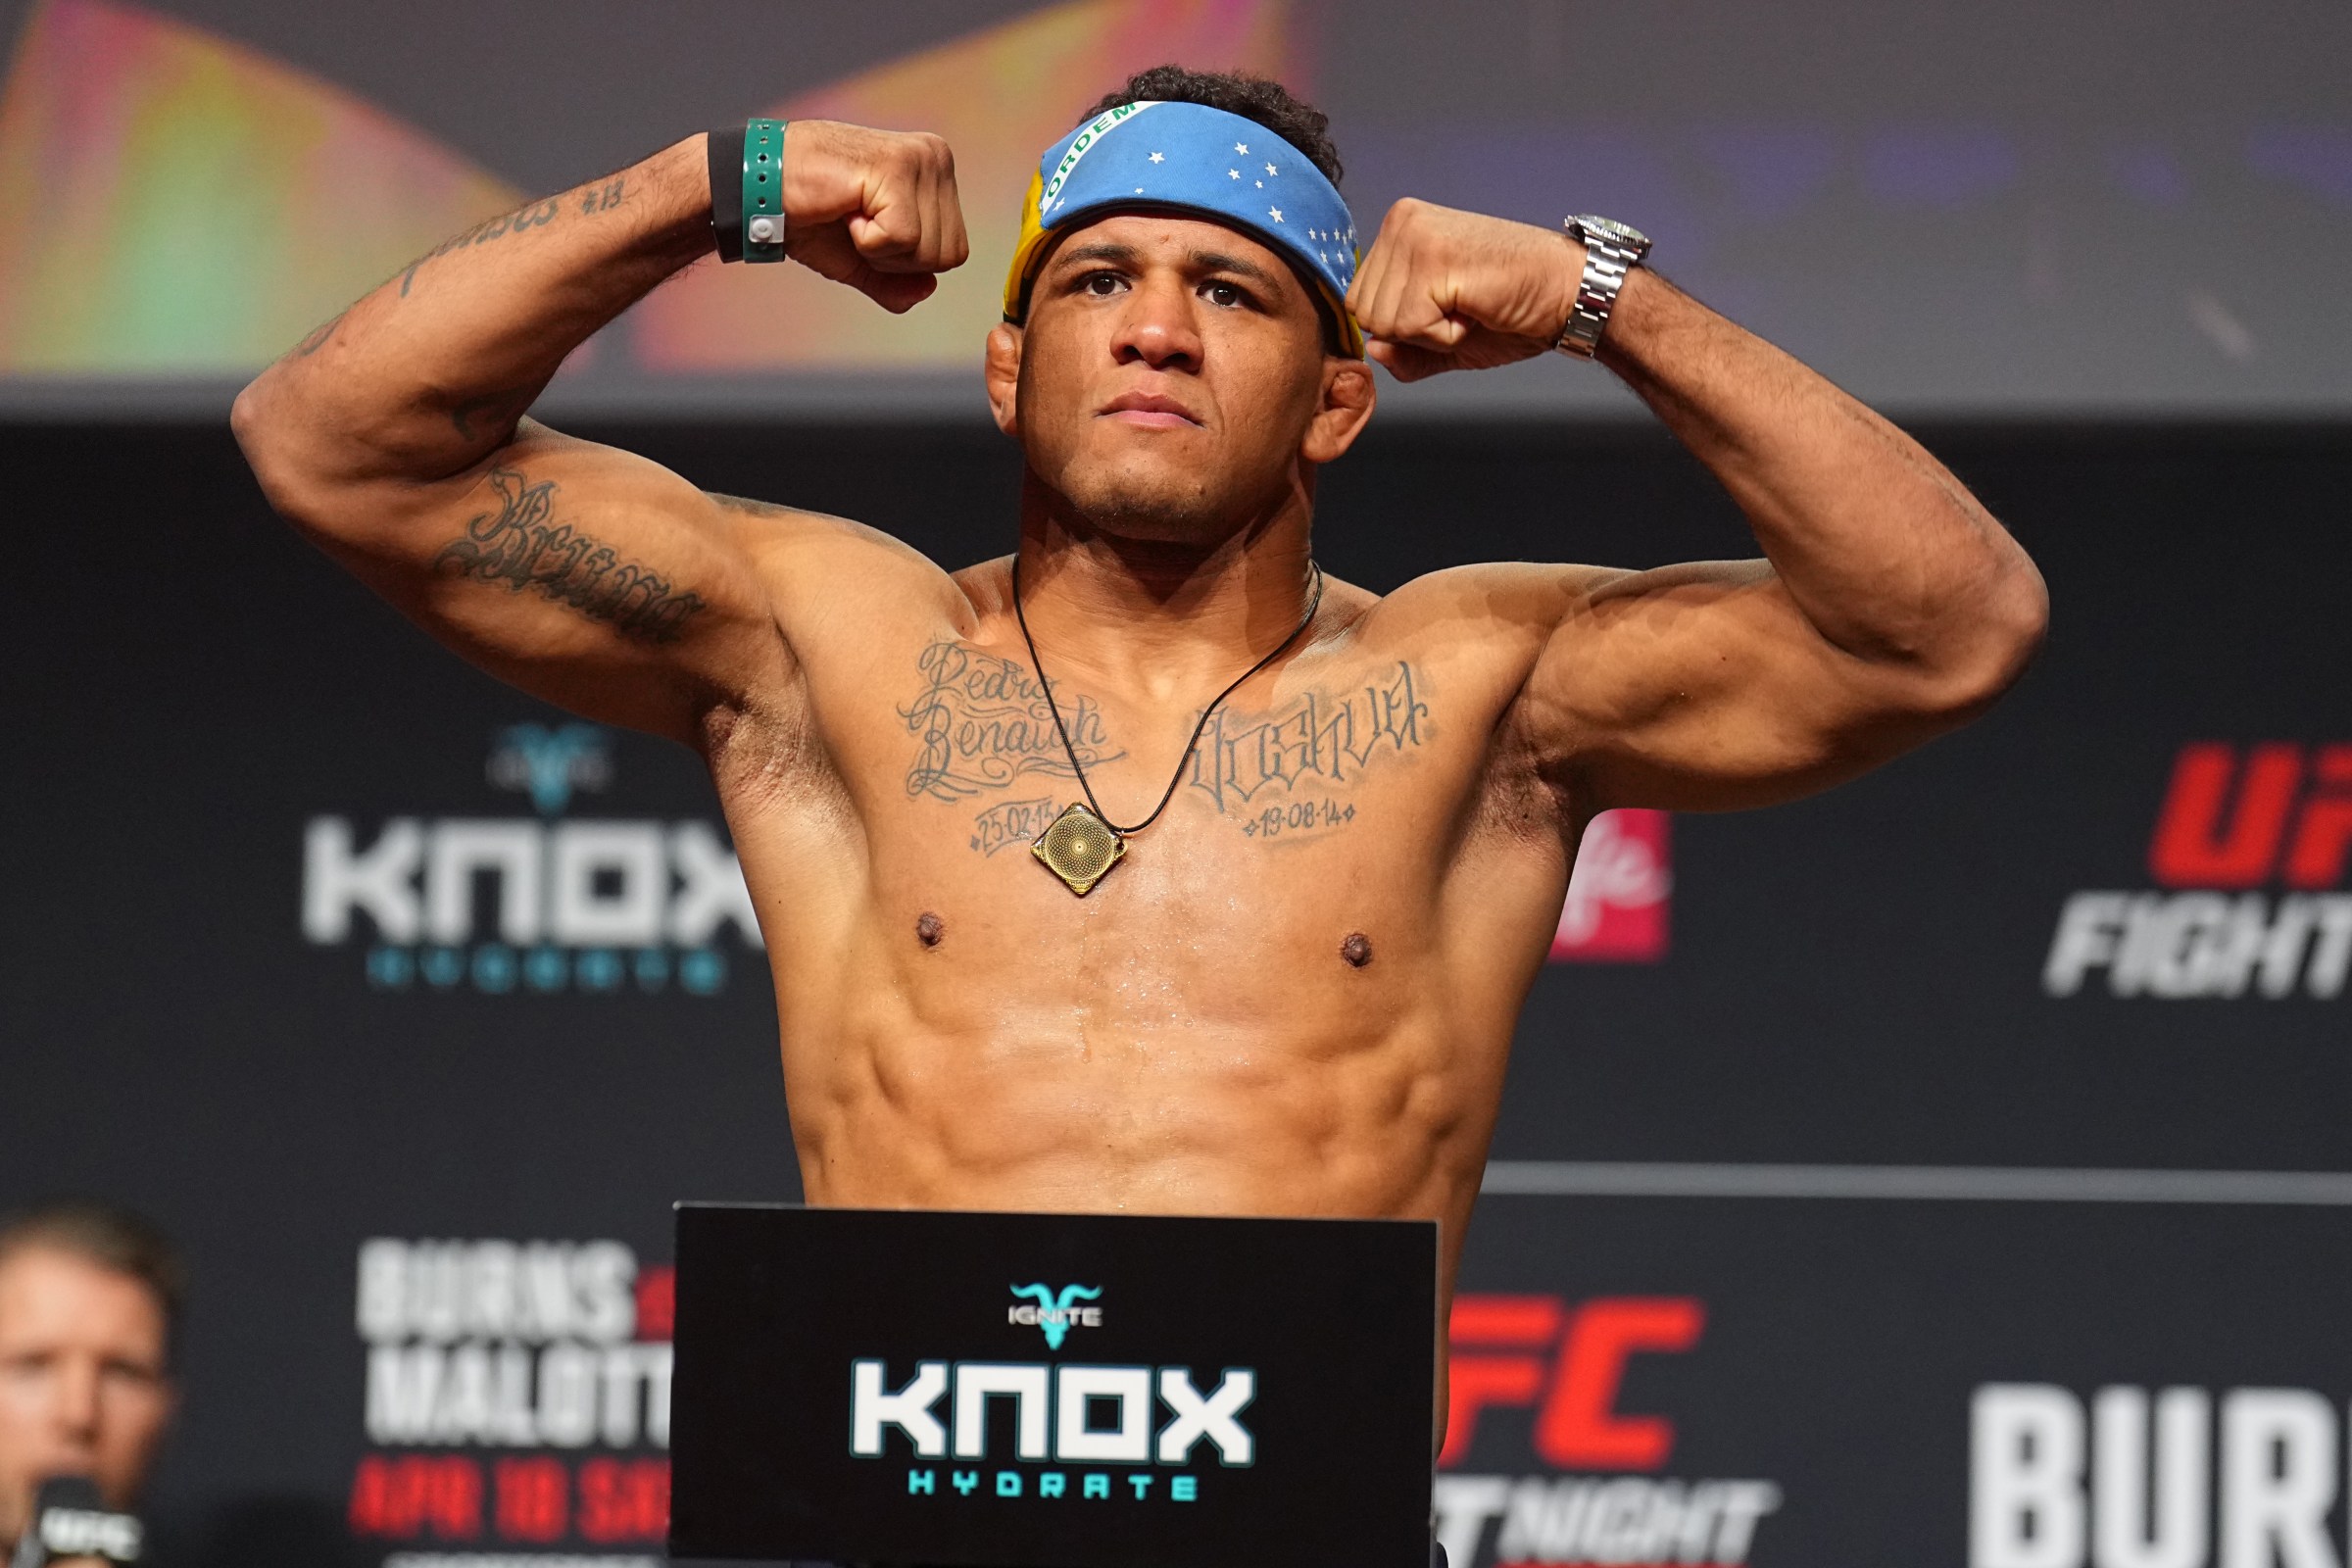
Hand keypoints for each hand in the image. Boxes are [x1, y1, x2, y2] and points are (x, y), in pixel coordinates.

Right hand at [776, 120, 968, 312]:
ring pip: (928, 250)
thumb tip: (927, 290)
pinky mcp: (897, 167)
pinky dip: (868, 241)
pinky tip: (847, 209)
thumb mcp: (862, 260)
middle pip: (948, 255)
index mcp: (936, 173)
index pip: (954, 252)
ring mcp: (919, 158)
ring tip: (851, 213)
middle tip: (857, 223)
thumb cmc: (809, 214)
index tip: (868, 229)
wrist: (760, 186)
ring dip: (880, 249)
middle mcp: (935, 158)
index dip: (906, 262)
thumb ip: (897, 281)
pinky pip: (903, 239)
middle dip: (897, 260)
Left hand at [1346, 198, 1580, 379]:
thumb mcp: (1445, 340)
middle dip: (1414, 331)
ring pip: (1383, 324)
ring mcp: (1415, 235)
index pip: (1360, 302)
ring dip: (1431, 333)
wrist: (1568, 292)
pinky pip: (1410, 328)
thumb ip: (1403, 349)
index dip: (1404, 326)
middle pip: (1365, 314)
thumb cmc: (1513, 310)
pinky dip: (1446, 336)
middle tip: (1463, 306)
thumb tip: (1372, 351)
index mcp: (1399, 229)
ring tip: (1470, 304)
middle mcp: (1401, 222)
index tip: (1450, 306)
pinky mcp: (1433, 258)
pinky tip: (1476, 308)